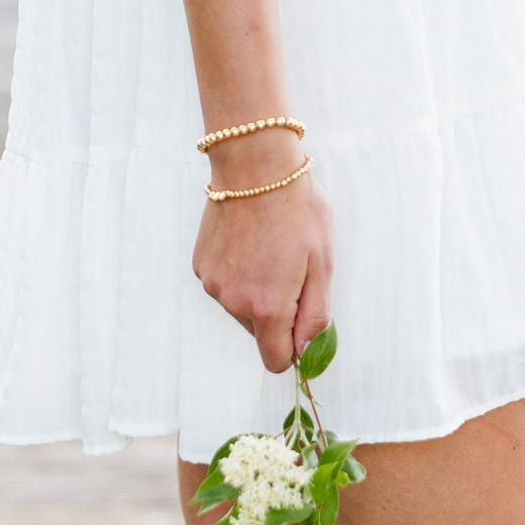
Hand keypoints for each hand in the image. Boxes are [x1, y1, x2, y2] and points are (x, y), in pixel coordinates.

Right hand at [192, 132, 334, 372]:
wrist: (254, 163)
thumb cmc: (297, 208)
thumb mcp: (322, 262)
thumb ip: (316, 316)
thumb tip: (307, 352)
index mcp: (267, 307)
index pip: (276, 361)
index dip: (294, 347)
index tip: (303, 318)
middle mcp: (234, 302)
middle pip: (260, 333)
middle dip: (277, 313)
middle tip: (291, 268)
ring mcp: (213, 284)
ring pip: (241, 307)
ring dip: (256, 290)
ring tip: (269, 247)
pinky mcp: (201, 265)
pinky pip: (225, 284)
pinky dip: (238, 272)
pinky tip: (248, 239)